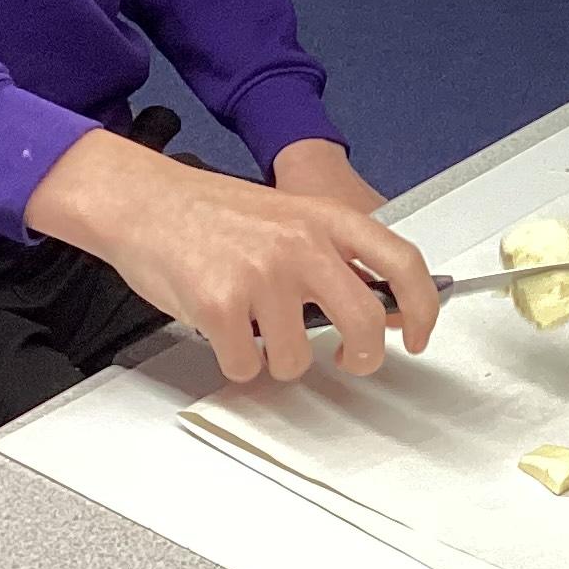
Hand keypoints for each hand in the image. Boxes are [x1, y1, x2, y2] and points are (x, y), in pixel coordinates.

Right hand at [23, 130, 440, 385]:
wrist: (145, 201)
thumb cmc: (213, 213)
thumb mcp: (291, 216)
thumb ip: (337, 255)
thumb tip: (385, 308)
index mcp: (326, 220)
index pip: (402, 264)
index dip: (423, 308)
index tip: (418, 335)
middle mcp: (302, 245)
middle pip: (365, 324)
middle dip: (362, 357)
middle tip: (348, 359)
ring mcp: (262, 276)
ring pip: (298, 358)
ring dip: (278, 358)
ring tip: (254, 326)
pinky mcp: (221, 305)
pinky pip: (247, 367)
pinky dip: (235, 363)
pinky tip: (222, 331)